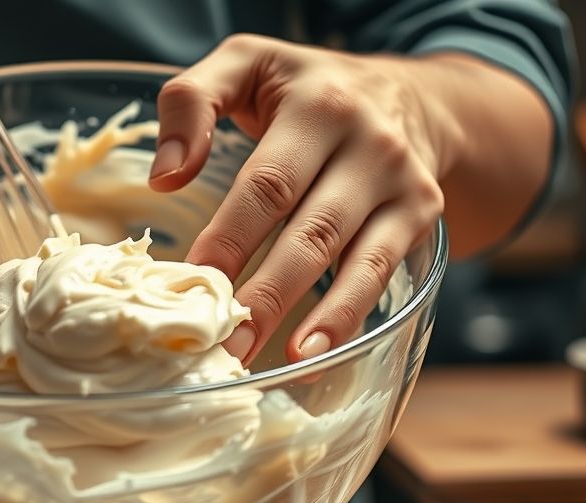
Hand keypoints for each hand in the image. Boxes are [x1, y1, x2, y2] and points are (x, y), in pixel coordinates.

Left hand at [149, 35, 459, 364]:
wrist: (410, 95)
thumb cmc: (306, 90)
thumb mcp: (245, 64)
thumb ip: (191, 102)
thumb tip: (165, 177)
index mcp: (316, 104)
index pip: (267, 184)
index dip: (229, 237)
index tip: (192, 283)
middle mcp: (367, 141)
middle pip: (309, 229)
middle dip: (263, 293)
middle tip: (220, 342)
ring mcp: (400, 181)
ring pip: (349, 258)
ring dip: (305, 316)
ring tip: (260, 356)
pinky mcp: (420, 213)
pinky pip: (379, 273)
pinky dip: (346, 317)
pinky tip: (312, 352)